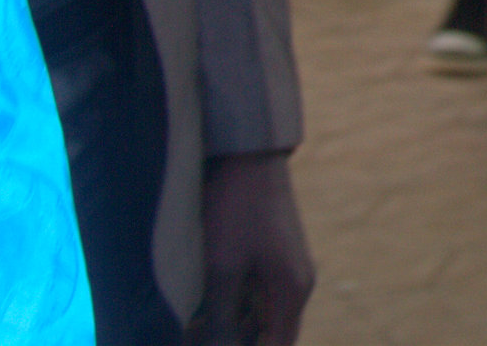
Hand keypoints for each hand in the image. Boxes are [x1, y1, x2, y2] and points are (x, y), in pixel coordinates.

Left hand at [199, 151, 312, 345]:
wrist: (249, 159)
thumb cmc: (237, 211)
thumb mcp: (223, 268)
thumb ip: (221, 317)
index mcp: (293, 290)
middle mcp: (295, 284)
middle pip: (269, 334)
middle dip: (235, 342)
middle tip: (194, 338)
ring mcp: (285, 269)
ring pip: (258, 316)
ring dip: (230, 327)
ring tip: (191, 329)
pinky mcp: (271, 258)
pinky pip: (253, 295)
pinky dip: (230, 307)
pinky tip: (200, 309)